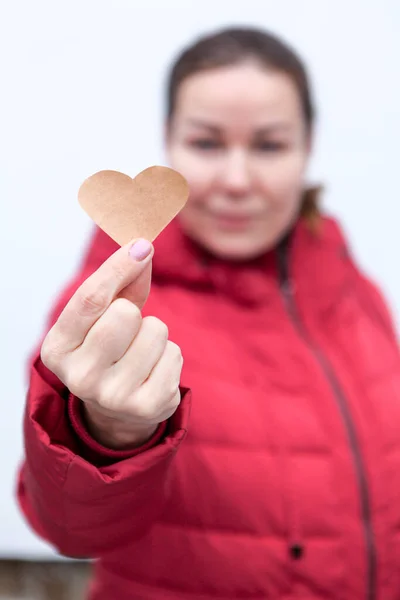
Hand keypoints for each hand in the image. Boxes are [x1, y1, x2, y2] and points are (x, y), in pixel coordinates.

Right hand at [40, 238, 182, 448]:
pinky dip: (169, 355)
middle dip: (134, 312)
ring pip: (156, 330)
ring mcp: (114, 397)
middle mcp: (80, 378)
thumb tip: (142, 247)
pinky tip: (153, 371)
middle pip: (126, 313)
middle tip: (127, 332)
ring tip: (140, 354)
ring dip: (154, 334)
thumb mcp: (101, 317)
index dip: (118, 267)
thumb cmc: (108, 350)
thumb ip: (119, 282)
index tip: (141, 245)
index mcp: (57, 349)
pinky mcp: (149, 406)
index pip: (90, 298)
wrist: (117, 411)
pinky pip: (175, 353)